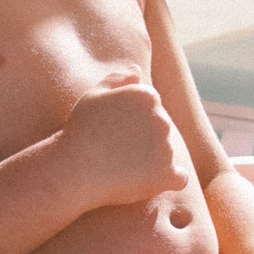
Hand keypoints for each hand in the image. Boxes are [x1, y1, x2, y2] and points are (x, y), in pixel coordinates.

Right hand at [56, 76, 195, 208]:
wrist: (74, 170)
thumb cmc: (80, 131)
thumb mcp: (93, 96)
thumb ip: (117, 79)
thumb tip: (137, 71)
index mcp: (147, 96)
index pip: (151, 108)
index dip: (133, 122)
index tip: (116, 132)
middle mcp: (162, 118)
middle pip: (160, 129)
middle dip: (145, 139)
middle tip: (118, 151)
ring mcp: (166, 147)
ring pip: (166, 153)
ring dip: (152, 160)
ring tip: (124, 168)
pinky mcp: (166, 174)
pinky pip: (178, 178)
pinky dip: (169, 181)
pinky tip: (150, 183)